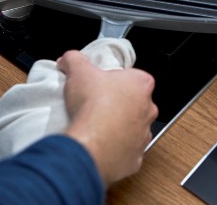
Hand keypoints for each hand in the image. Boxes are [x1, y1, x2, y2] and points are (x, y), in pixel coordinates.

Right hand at [57, 50, 157, 186]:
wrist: (91, 144)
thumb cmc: (93, 106)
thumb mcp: (78, 70)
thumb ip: (74, 59)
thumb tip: (68, 59)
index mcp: (141, 83)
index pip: (134, 77)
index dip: (117, 80)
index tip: (103, 84)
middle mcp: (148, 108)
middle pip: (136, 102)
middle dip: (120, 103)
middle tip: (99, 104)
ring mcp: (144, 134)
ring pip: (133, 127)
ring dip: (119, 127)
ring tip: (97, 126)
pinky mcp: (136, 157)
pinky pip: (127, 151)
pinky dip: (116, 149)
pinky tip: (100, 145)